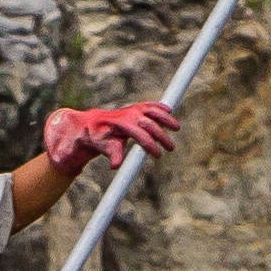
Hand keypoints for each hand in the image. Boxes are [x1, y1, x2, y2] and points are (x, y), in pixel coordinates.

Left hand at [42, 100, 178, 173]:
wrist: (93, 123)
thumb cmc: (99, 137)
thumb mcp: (103, 147)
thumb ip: (111, 153)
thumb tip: (115, 165)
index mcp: (122, 125)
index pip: (140, 135)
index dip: (150, 145)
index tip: (158, 155)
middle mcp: (129, 115)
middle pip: (150, 124)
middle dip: (162, 136)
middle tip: (171, 148)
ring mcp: (133, 110)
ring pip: (152, 111)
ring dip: (165, 117)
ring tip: (177, 128)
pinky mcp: (136, 108)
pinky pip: (149, 105)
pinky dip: (159, 106)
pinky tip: (169, 109)